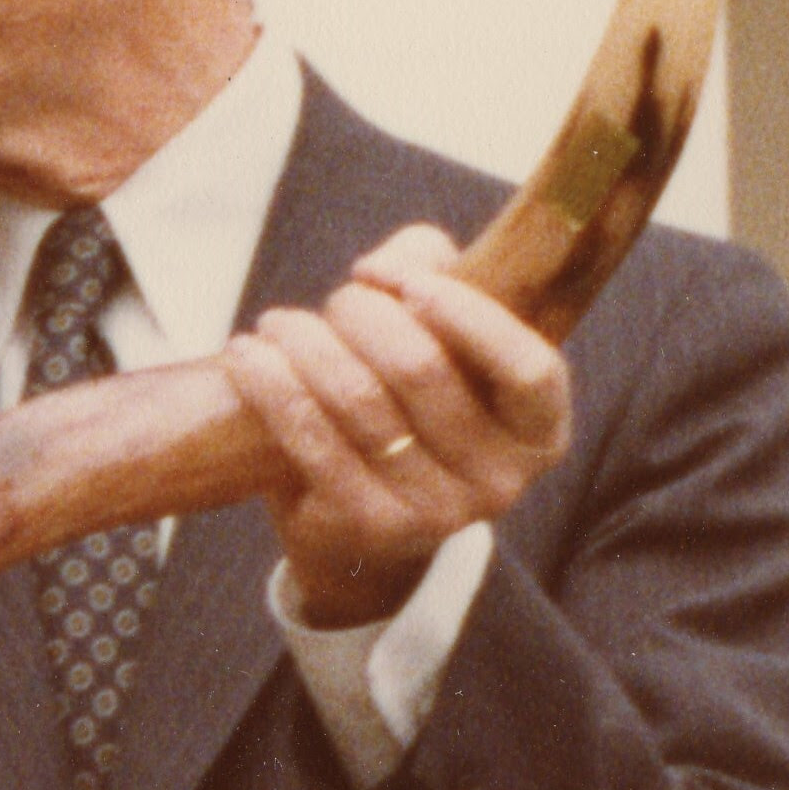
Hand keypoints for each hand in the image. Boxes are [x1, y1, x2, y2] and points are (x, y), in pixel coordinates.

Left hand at [219, 224, 570, 628]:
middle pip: (423, 369)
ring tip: (278, 322)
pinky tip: (248, 356)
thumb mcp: (445, 345)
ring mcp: (440, 514)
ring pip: (360, 400)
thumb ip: (438, 278)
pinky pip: (314, 441)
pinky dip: (274, 388)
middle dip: (364, 314)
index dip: (466, 313)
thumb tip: (398, 261)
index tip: (404, 279)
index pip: (527, 368)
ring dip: (307, 343)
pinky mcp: (372, 528)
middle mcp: (501, 481)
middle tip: (338, 299)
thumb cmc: (411, 410)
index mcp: (540, 432)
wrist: (360, 523)